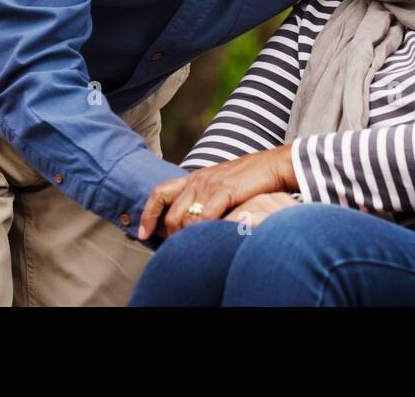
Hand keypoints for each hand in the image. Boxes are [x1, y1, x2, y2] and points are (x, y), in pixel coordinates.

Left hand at [138, 146, 295, 238]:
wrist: (272, 164)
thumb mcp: (218, 184)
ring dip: (189, 236)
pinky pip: (207, 216)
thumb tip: (191, 220)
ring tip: (196, 247)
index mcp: (193, 178)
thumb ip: (203, 197)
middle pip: (172, 214)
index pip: (159, 193)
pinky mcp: (225, 190)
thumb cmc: (248, 179)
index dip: (147, 214)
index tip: (143, 233)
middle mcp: (198, 180)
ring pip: (187, 218)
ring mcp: (211, 185)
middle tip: (179, 249)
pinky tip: (210, 237)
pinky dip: (204, 230)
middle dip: (172, 236)